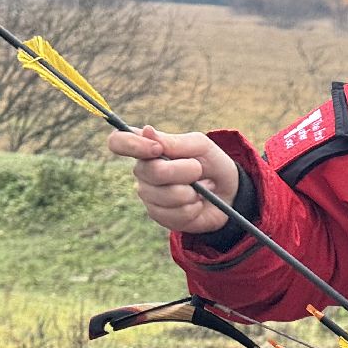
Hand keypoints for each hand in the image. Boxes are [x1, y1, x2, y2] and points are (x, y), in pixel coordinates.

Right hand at [106, 125, 239, 234]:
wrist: (229, 192)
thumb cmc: (212, 164)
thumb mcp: (200, 146)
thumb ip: (174, 142)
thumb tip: (146, 132)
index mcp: (147, 148)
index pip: (118, 142)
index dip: (132, 145)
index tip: (157, 150)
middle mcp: (142, 171)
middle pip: (151, 171)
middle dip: (184, 171)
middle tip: (199, 170)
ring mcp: (148, 195)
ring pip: (166, 195)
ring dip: (193, 192)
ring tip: (201, 187)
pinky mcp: (159, 215)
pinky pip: (176, 213)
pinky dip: (194, 207)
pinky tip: (198, 203)